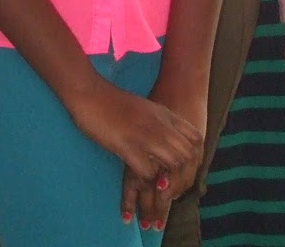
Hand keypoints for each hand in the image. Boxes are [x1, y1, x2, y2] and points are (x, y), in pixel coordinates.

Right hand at [64, 80, 199, 225]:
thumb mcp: (144, 109)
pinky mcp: (127, 145)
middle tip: (170, 190)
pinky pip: (148, 172)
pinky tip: (137, 184)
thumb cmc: (112, 102)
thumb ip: (159, 122)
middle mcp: (160, 125)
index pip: (196, 139)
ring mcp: (145, 135)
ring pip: (173, 164)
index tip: (181, 171)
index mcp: (165, 115)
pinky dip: (145, 182)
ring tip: (156, 192)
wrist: (89, 92)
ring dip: (167, 183)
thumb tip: (166, 141)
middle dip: (183, 177)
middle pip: (188, 156)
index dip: (193, 159)